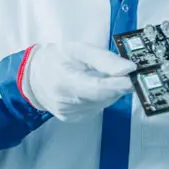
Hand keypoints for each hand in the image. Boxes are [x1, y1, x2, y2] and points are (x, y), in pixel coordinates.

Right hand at [21, 42, 136, 121]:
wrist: (34, 77)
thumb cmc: (56, 59)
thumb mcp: (78, 49)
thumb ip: (103, 58)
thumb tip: (129, 68)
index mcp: (65, 82)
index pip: (98, 88)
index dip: (118, 84)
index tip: (134, 77)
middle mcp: (67, 103)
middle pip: (104, 96)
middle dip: (117, 84)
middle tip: (123, 72)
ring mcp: (70, 114)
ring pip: (103, 103)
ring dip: (109, 91)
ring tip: (98, 76)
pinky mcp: (73, 119)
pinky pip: (97, 108)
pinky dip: (100, 98)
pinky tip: (91, 88)